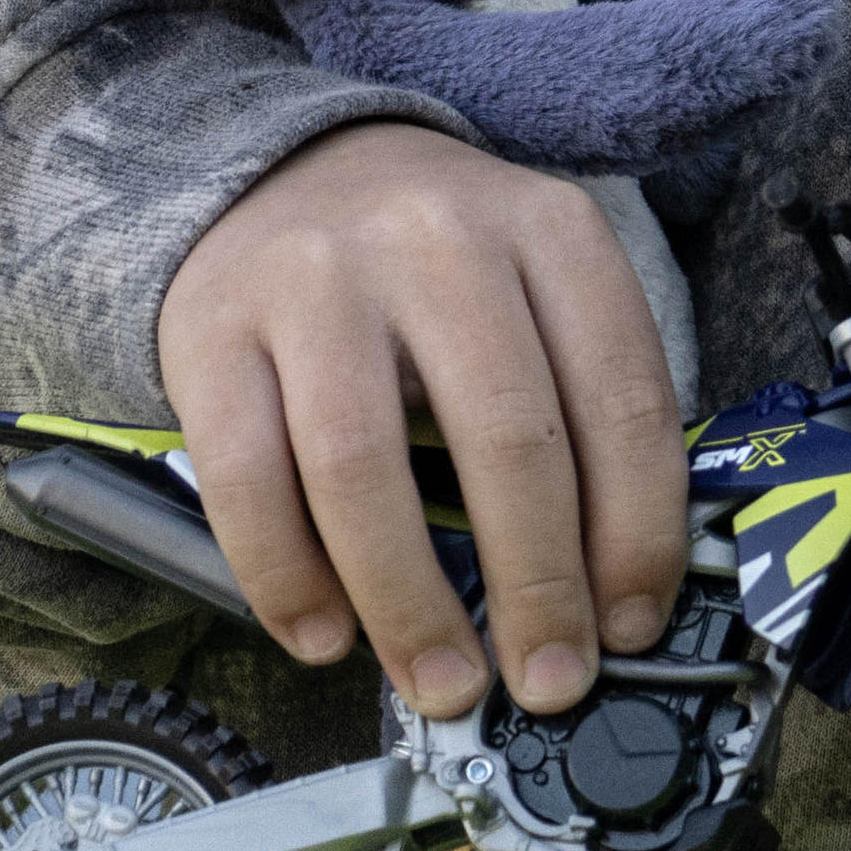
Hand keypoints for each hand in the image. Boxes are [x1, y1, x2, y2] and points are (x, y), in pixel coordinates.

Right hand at [157, 122, 683, 721]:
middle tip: (549, 681)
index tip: (634, 626)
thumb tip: (614, 592)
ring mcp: (316, 280)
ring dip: (411, 602)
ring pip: (365, 468)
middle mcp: (439, 241)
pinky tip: (325, 639)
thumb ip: (582, 405)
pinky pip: (247, 479)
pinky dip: (288, 578)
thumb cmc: (440, 268)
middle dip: (537, 585)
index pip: (623, 397)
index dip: (638, 529)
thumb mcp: (539, 287)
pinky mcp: (212, 330)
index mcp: (551, 230)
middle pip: (507, 437)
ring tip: (442, 681)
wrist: (286, 170)